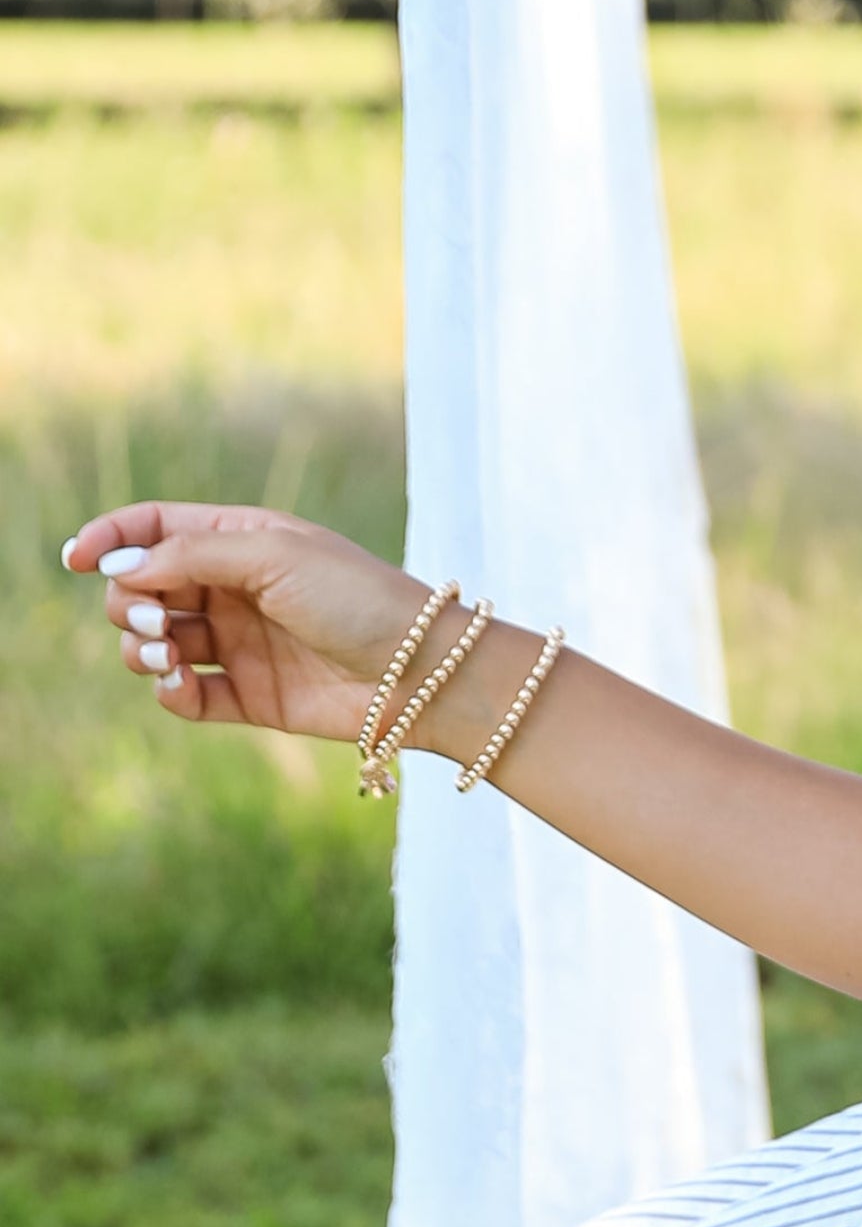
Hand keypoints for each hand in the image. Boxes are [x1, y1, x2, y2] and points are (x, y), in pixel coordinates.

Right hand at [64, 501, 436, 746]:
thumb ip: (191, 556)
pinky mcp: (249, 697)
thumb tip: (122, 566)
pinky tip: (177, 685)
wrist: (421, 672)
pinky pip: (184, 696)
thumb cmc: (358, 598)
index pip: (152, 530)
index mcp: (238, 541)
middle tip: (152, 621)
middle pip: (141, 589)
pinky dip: (168, 692)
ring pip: (152, 643)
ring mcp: (238, 644)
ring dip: (139, 649)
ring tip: (164, 656)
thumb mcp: (272, 555)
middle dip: (126, 602)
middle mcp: (232, 590)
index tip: (75, 559)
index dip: (108, 538)